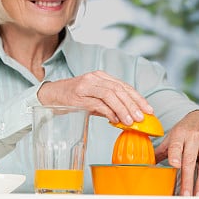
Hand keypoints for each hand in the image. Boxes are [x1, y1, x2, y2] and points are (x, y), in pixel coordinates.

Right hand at [37, 71, 152, 125]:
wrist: (50, 95)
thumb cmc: (73, 98)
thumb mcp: (93, 98)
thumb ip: (109, 104)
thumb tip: (126, 117)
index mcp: (101, 76)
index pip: (124, 86)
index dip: (138, 98)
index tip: (148, 109)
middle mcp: (95, 78)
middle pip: (119, 89)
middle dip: (133, 104)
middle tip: (142, 117)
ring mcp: (86, 85)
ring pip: (110, 95)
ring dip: (123, 109)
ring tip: (131, 121)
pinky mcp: (78, 95)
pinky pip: (97, 103)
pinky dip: (108, 112)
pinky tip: (115, 120)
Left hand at [154, 110, 198, 196]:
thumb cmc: (186, 129)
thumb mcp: (172, 136)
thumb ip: (162, 151)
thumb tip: (147, 165)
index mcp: (179, 134)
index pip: (176, 146)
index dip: (175, 155)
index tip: (175, 165)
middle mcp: (195, 136)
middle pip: (190, 160)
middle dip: (188, 180)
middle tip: (186, 195)